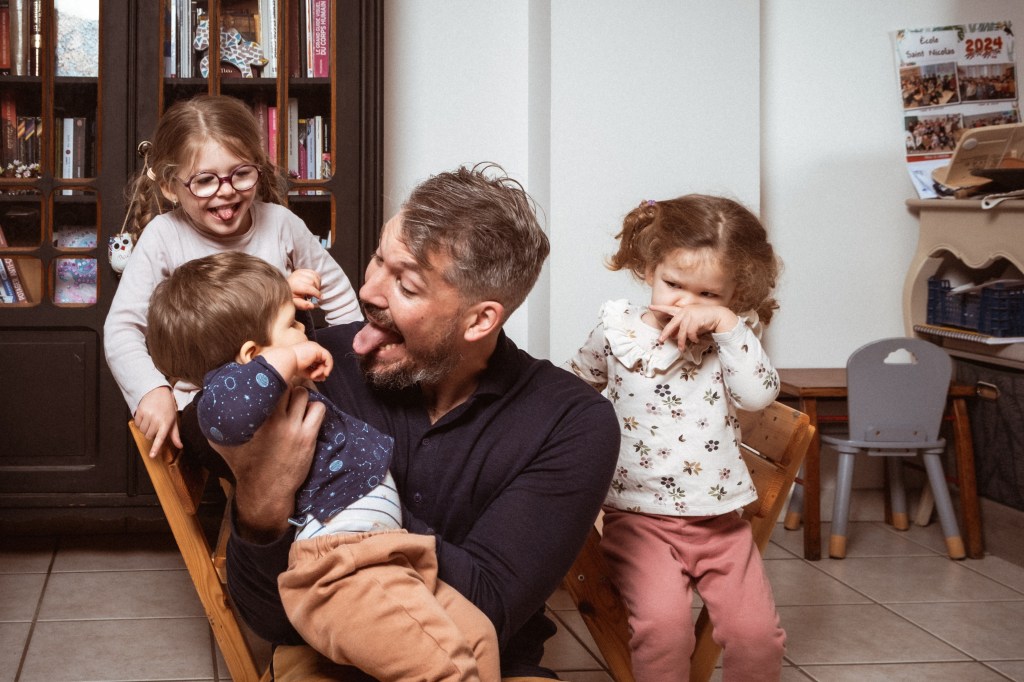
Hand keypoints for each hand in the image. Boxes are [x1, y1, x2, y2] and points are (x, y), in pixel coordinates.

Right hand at [134, 386, 181, 458]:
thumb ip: (175, 435)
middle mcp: (157, 419)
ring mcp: (148, 415)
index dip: (156, 448)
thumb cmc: (167, 408)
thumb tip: (180, 446)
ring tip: (151, 419)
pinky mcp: (140, 411)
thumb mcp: (173, 420)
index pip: (161, 438)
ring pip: (142, 431)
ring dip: (145, 428)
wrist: (158, 392)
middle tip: (156, 424)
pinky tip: (145, 416)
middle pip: (149, 436)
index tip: (152, 456)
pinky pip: (137, 424)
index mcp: (166, 423)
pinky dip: (140, 423)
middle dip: (151, 433)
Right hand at [211, 386, 324, 541]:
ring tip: (294, 405)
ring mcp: (292, 428)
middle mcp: (273, 419)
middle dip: (285, 385)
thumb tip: (206, 398)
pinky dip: (314, 408)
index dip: (269, 378)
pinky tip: (306, 415)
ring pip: (303, 393)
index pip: (266, 382)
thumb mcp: (222, 442)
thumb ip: (213, 420)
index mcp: (253, 417)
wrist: (265, 489)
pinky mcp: (308, 436)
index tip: (269, 380)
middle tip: (283, 392)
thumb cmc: (243, 464)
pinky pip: (318, 409)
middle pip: (286, 384)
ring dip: (300, 396)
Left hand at [288, 269, 321, 310]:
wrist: (286, 289)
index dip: (316, 293)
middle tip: (313, 295)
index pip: (308, 288)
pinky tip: (314, 284)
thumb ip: (303, 305)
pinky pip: (314, 273)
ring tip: (313, 290)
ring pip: (315, 276)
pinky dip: (317, 279)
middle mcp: (296, 276)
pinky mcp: (302, 270)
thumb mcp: (296, 303)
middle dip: (316, 289)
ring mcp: (299, 272)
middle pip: (313, 281)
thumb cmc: (291, 296)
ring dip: (318, 284)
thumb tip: (312, 306)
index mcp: (294, 285)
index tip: (320, 298)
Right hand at [293, 340, 333, 381]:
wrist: (286, 361)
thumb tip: (324, 378)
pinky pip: (328, 358)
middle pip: (322, 361)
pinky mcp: (318, 349)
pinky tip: (324, 372)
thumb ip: (315, 374)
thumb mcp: (305, 372)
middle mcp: (312, 348)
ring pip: (325, 360)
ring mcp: (315, 347)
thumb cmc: (292, 367)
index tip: (316, 378)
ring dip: (322, 370)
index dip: (318, 370)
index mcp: (307, 351)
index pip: (317, 361)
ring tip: (314, 375)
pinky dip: (328, 366)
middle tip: (315, 378)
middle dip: (321, 371)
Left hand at [649, 304, 738, 348]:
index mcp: (683, 310)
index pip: (668, 308)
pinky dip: (693, 339)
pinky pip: (690, 333)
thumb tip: (674, 336)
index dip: (659, 308)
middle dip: (665, 333)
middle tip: (660, 340)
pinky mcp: (695, 320)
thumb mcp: (692, 321)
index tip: (650, 307)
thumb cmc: (705, 319)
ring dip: (682, 342)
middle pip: (671, 324)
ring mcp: (689, 315)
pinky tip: (696, 340)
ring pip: (682, 332)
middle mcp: (684, 312)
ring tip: (681, 349)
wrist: (719, 316)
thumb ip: (683, 327)